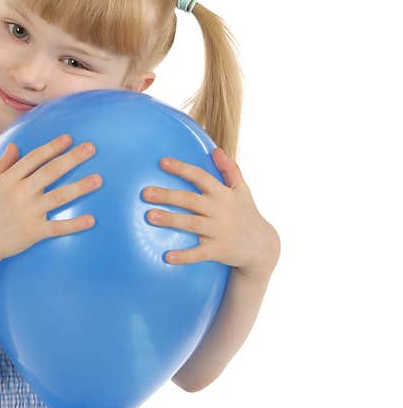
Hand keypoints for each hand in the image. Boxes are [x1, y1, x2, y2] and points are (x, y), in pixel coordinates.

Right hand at [0, 134, 100, 267]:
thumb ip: (2, 164)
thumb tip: (15, 146)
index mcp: (9, 180)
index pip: (34, 158)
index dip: (52, 147)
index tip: (69, 138)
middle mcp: (20, 193)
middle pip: (51, 171)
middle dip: (72, 158)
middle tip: (91, 148)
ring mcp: (28, 212)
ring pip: (59, 196)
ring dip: (80, 187)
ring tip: (98, 179)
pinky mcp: (33, 232)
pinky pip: (57, 227)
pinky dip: (74, 224)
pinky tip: (91, 220)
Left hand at [141, 148, 280, 277]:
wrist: (263, 246)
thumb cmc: (247, 214)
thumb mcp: (242, 190)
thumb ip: (230, 169)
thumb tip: (215, 150)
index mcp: (222, 194)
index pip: (200, 177)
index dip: (182, 168)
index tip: (162, 162)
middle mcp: (220, 210)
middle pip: (191, 200)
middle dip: (168, 196)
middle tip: (145, 192)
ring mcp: (219, 231)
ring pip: (192, 224)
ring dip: (171, 220)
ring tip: (149, 216)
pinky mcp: (218, 250)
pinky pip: (199, 253)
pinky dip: (184, 256)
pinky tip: (167, 257)